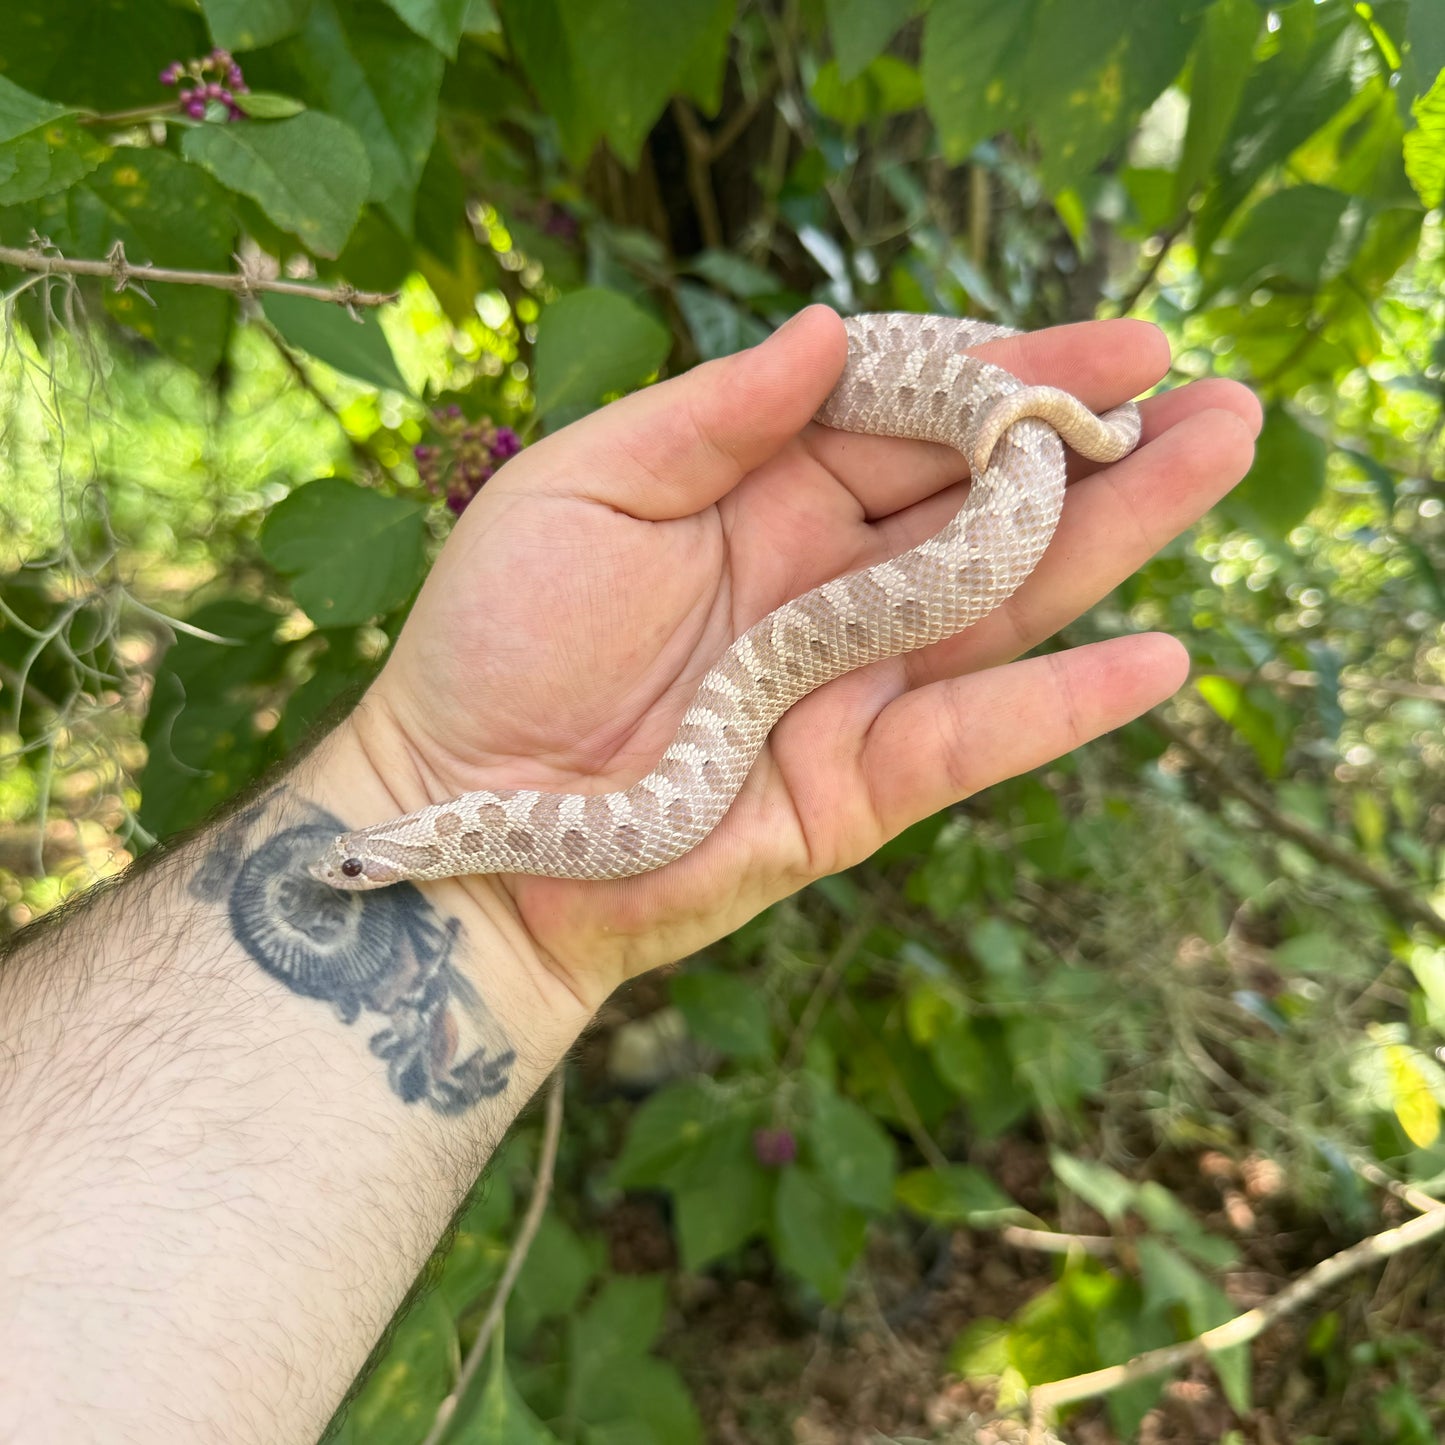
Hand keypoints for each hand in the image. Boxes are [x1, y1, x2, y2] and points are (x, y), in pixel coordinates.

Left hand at [349, 306, 1258, 1009]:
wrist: (461, 817)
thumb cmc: (495, 641)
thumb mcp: (581, 489)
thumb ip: (710, 415)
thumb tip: (831, 329)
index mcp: (763, 497)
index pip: (910, 421)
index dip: (1008, 379)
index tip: (1117, 342)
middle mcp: (827, 584)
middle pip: (981, 506)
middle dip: (1094, 449)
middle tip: (1218, 397)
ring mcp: (851, 685)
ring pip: (1003, 605)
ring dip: (1113, 542)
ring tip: (1219, 465)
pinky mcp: (857, 788)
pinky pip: (970, 742)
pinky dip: (1059, 710)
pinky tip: (1156, 659)